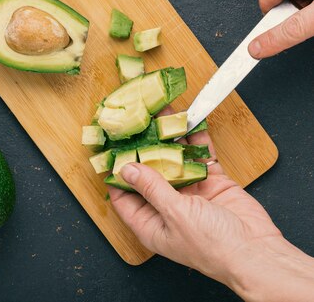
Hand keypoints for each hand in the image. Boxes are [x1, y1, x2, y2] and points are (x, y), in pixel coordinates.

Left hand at [109, 115, 313, 300]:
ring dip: (168, 141)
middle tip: (135, 125)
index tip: (110, 151)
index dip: (116, 175)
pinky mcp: (212, 183)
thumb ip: (151, 188)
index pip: (123, 197)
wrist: (257, 252)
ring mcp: (190, 194)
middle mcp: (167, 208)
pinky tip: (188, 121)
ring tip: (159, 116)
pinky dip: (195, 141)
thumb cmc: (214, 246)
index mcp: (150, 224)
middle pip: (148, 174)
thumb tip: (127, 169)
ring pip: (174, 161)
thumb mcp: (174, 214)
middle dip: (142, 151)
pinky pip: (199, 158)